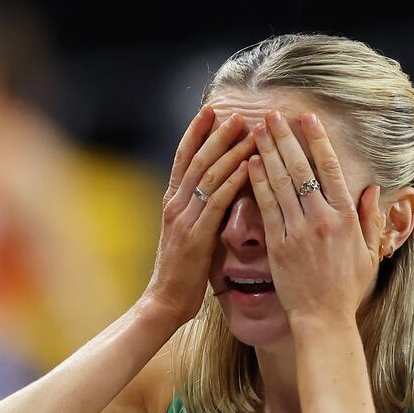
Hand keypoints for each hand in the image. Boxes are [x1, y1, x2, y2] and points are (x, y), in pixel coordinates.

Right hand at [142, 106, 255, 326]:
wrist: (165, 302)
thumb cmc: (182, 275)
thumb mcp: (192, 237)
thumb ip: (205, 215)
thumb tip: (227, 197)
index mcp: (172, 203)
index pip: (183, 158)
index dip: (196, 132)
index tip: (211, 110)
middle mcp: (175, 205)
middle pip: (196, 159)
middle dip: (216, 134)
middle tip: (236, 113)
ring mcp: (184, 219)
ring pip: (208, 175)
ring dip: (229, 151)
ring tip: (248, 131)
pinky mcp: (196, 236)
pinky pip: (217, 202)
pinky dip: (234, 181)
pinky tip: (249, 166)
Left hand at [247, 110, 382, 325]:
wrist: (323, 319)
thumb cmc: (346, 289)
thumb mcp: (369, 254)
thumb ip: (370, 219)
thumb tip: (373, 188)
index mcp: (346, 217)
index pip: (331, 169)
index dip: (317, 140)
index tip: (307, 118)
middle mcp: (322, 219)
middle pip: (301, 168)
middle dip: (284, 138)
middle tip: (271, 114)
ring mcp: (299, 232)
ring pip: (281, 183)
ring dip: (267, 152)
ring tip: (255, 130)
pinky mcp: (278, 246)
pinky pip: (267, 208)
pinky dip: (258, 184)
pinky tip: (249, 164)